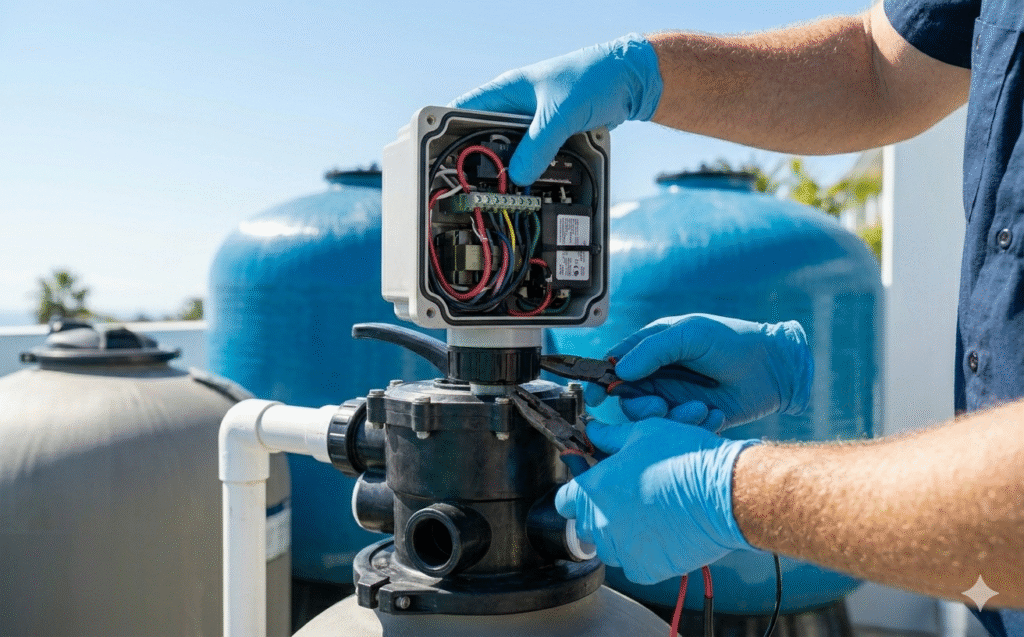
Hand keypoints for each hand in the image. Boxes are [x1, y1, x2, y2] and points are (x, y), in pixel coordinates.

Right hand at [448, 34, 661, 184]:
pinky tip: (530, 182)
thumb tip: (518, 175)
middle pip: (485, 137)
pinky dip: (532, 168)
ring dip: (510, 167)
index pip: (464, 110)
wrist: (631, 82)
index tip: (444, 158)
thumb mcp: (560, 115)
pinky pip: (533, 156)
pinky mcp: (550, 135)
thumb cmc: (594, 79)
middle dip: (481, 159)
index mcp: (508, 91)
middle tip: (475, 184)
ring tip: (501, 188)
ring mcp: (533, 122)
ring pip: (510, 150)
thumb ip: (538, 146)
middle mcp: (516, 106)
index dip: (448, 133)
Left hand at [556, 414, 758, 584]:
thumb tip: (593, 431)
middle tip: (628, 499)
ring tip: (649, 515)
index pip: (564, 500)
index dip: (578, 492)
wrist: (724, 494)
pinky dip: (645, 553)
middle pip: (586, 525)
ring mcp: (621, 550)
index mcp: (592, 490)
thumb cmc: (685, 459)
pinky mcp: (645, 570)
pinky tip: (663, 533)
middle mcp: (600, 524)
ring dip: (621, 535)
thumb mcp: (642, 433)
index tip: (593, 488)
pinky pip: (635, 564)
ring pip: (609, 547)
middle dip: (600, 513)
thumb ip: (609, 437)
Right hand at [586, 314, 813, 428]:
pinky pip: (677, 431)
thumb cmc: (733, 340)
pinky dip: (693, 426)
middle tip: (662, 408)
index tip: (596, 397)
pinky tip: (714, 415)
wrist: (774, 369)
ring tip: (700, 410)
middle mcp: (658, 375)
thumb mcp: (690, 334)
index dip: (600, 381)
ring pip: (651, 420)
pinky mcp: (691, 419)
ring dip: (672, 419)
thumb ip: (653, 348)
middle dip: (642, 408)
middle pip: (628, 399)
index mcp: (651, 349)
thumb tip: (620, 370)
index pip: (614, 365)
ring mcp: (674, 398)